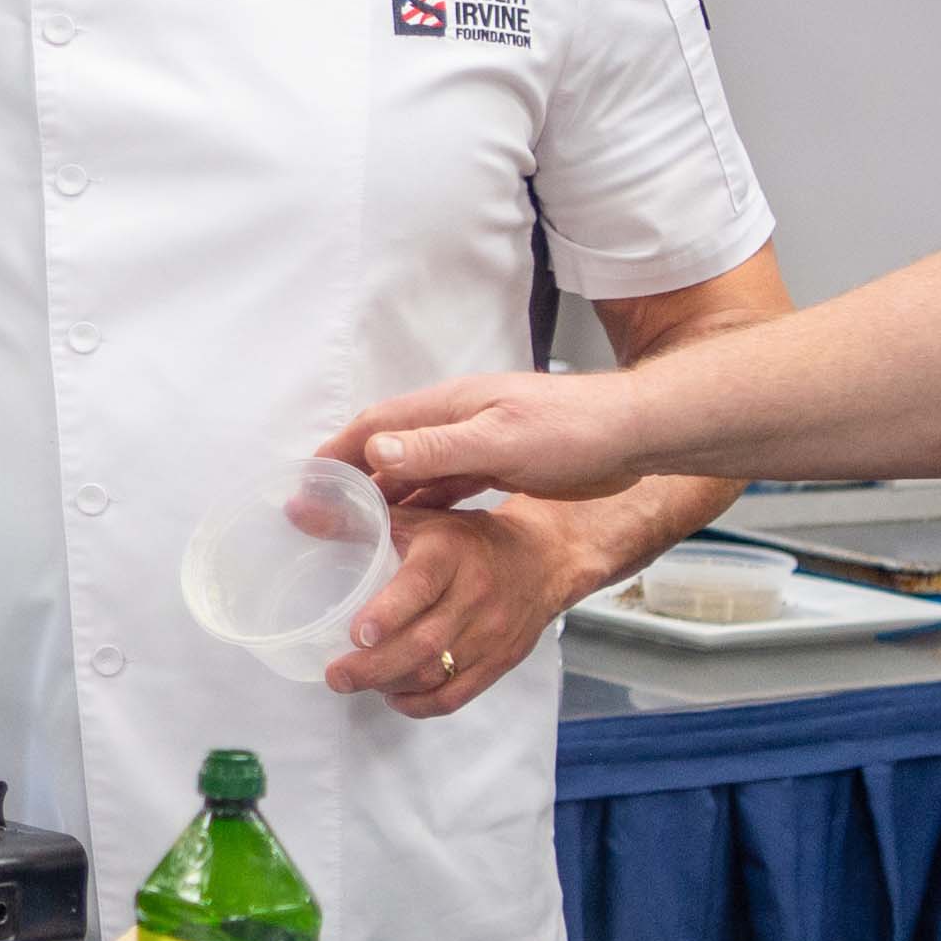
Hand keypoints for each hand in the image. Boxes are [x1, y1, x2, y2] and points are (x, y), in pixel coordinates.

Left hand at [323, 499, 601, 716]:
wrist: (541, 560)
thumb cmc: (465, 538)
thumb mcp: (416, 517)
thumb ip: (354, 519)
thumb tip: (291, 512)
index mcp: (451, 552)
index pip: (421, 585)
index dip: (389, 613)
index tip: (357, 634)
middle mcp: (475, 594)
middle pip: (425, 644)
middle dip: (375, 667)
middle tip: (337, 676)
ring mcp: (490, 633)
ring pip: (438, 674)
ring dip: (392, 685)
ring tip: (358, 681)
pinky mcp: (499, 662)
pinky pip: (456, 696)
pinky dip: (420, 703)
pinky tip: (394, 695)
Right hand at [329, 373, 658, 506]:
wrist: (635, 434)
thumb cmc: (573, 432)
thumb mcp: (501, 441)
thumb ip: (437, 448)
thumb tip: (374, 451)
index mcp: (449, 408)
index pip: (376, 428)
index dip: (337, 454)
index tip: (305, 484)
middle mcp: (456, 423)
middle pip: (389, 451)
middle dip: (351, 480)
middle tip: (318, 517)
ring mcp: (478, 443)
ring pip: (416, 472)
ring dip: (384, 497)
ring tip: (352, 532)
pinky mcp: (500, 465)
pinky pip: (446, 486)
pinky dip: (422, 506)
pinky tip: (412, 530)